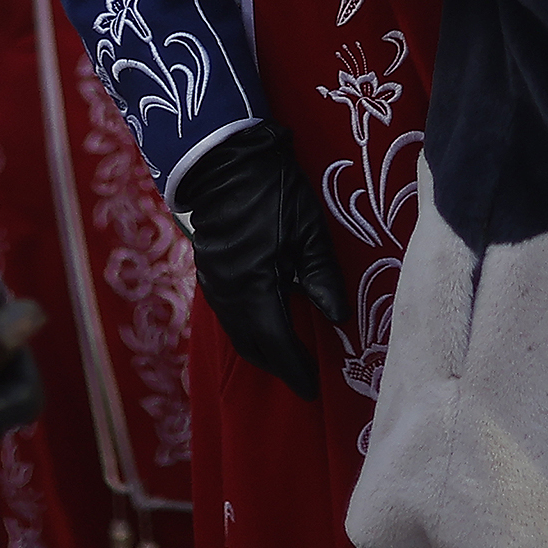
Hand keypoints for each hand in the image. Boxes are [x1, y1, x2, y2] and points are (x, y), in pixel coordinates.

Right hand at [171, 123, 347, 396]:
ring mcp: (214, 284)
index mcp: (255, 290)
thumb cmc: (273, 192)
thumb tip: (338, 318)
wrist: (223, 159)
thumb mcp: (308, 232)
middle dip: (277, 365)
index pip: (276, 345)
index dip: (295, 369)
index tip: (311, 388)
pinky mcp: (209, 271)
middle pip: (252, 346)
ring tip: (285, 355)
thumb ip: (322, 278)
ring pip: (236, 332)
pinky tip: (263, 323)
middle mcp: (229, 296)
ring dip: (260, 349)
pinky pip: (228, 315)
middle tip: (302, 375)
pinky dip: (247, 329)